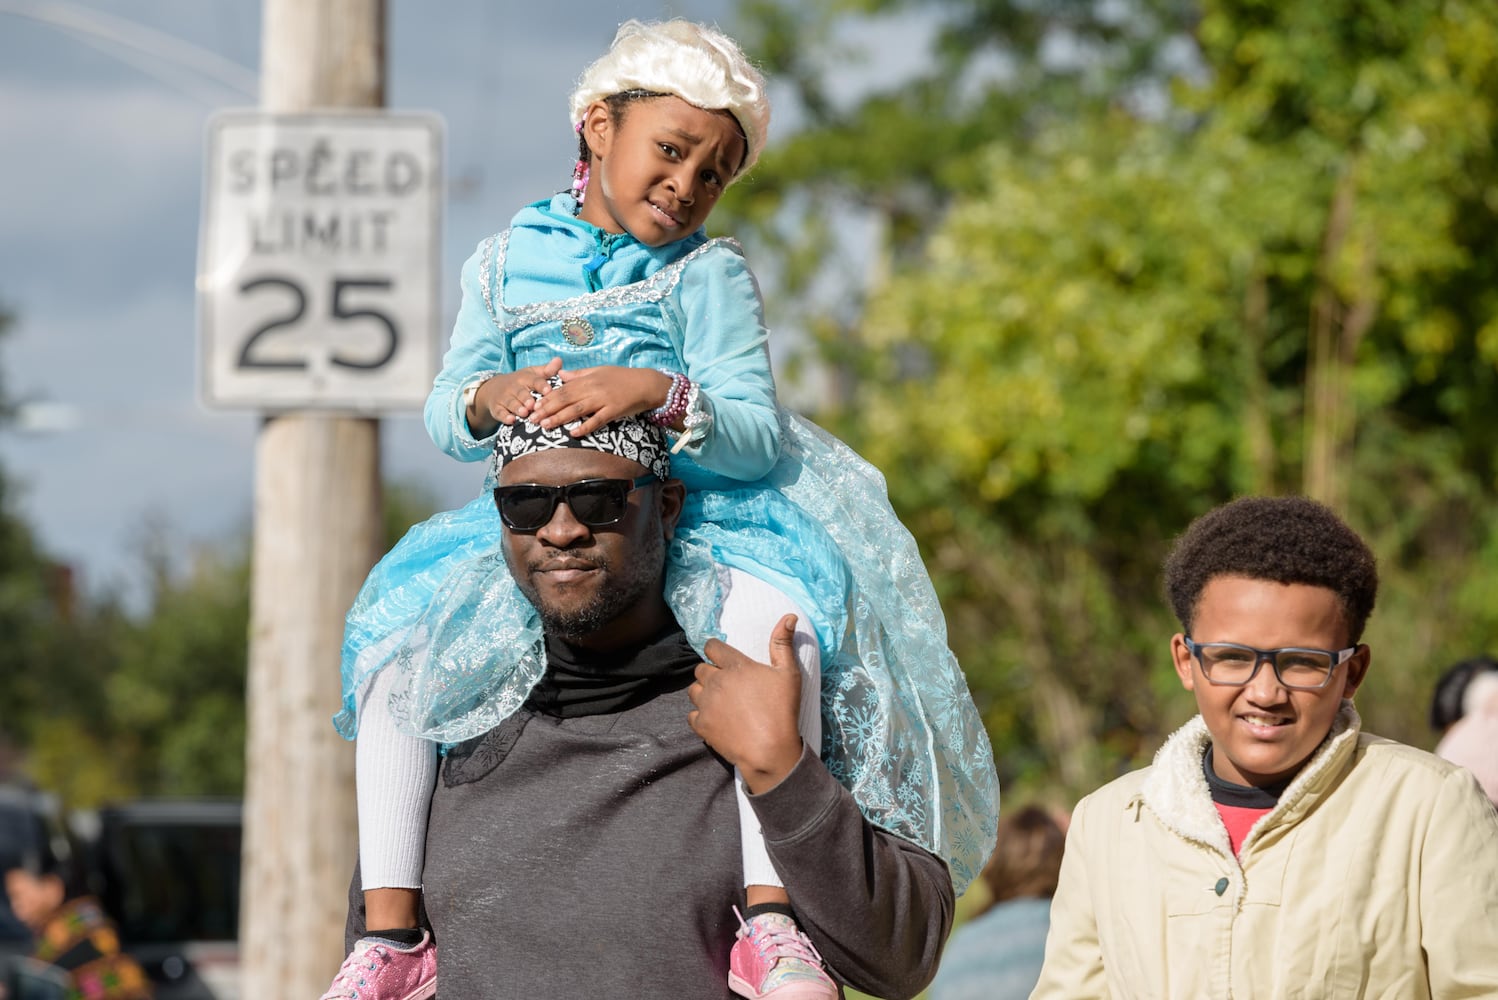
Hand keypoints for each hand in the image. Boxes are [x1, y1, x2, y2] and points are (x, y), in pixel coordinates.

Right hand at [467, 357, 563, 435]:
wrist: (493, 388)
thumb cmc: (520, 382)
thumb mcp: (532, 374)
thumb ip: (547, 370)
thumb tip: (559, 360)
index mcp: (525, 378)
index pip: (534, 381)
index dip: (541, 385)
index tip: (548, 390)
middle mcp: (514, 387)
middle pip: (521, 393)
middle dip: (527, 398)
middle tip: (533, 404)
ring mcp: (504, 398)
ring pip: (511, 403)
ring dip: (517, 408)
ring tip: (524, 412)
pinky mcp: (497, 408)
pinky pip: (500, 413)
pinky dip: (505, 417)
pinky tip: (511, 420)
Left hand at [529, 365, 673, 436]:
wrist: (646, 383)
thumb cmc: (622, 377)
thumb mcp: (599, 371)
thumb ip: (579, 375)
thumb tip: (560, 375)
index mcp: (588, 379)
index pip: (562, 389)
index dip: (547, 398)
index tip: (534, 406)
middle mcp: (593, 389)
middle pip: (566, 399)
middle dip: (547, 410)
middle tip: (533, 419)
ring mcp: (603, 400)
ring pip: (577, 410)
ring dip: (560, 418)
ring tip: (546, 426)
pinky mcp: (614, 411)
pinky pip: (597, 420)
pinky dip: (585, 427)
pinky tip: (573, 433)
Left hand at [688, 615, 804, 793]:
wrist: (769, 750)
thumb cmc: (782, 709)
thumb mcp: (788, 673)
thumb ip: (782, 643)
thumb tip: (789, 615)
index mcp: (735, 666)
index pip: (711, 647)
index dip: (716, 651)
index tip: (724, 658)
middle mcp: (715, 681)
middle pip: (700, 669)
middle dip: (710, 673)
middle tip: (727, 684)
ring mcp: (705, 704)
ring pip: (693, 691)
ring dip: (703, 693)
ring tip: (720, 702)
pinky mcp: (701, 725)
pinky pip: (692, 715)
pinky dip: (701, 716)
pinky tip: (716, 720)